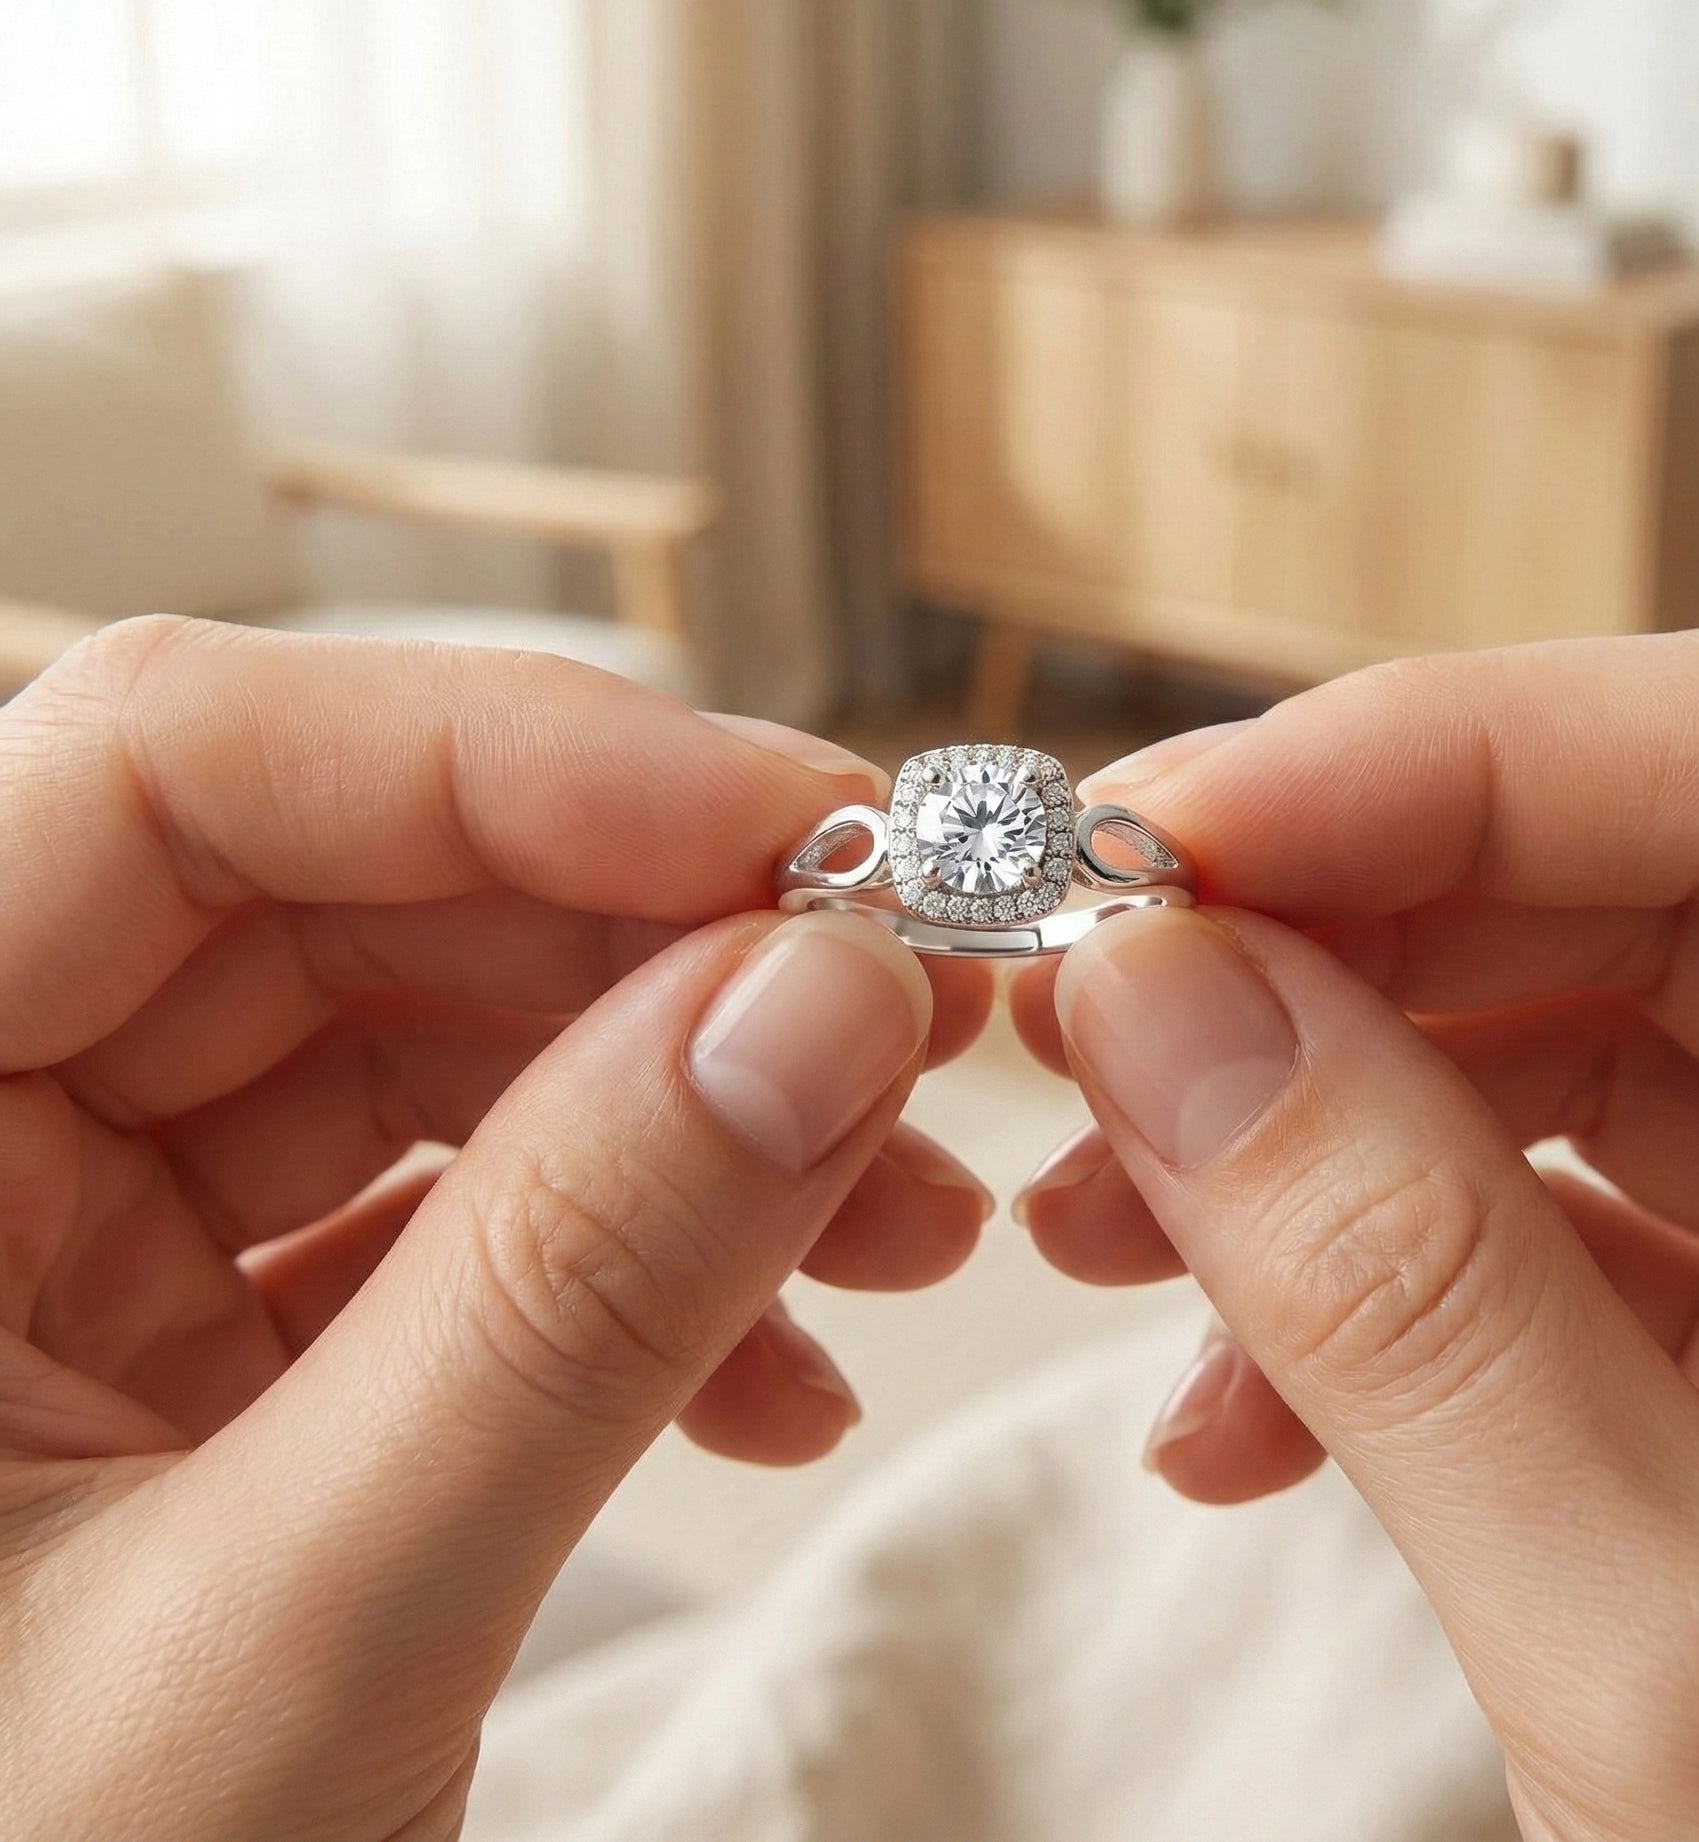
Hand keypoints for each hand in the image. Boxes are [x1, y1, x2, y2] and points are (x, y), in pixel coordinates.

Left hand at [0, 619, 992, 1840]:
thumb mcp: (288, 1650)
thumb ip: (567, 1301)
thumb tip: (831, 1002)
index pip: (167, 767)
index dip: (509, 756)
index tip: (806, 836)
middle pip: (345, 894)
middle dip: (661, 949)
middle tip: (908, 1028)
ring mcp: (73, 1237)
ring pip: (429, 1040)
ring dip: (693, 1109)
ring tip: (899, 1225)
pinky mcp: (196, 1338)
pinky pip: (445, 1208)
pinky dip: (637, 1262)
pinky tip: (779, 1373)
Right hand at [1013, 622, 1698, 1839]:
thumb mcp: (1687, 1669)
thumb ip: (1417, 1310)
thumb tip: (1163, 1007)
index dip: (1450, 756)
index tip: (1163, 844)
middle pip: (1629, 880)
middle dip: (1319, 938)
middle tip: (1085, 1017)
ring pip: (1553, 1028)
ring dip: (1297, 1108)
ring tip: (1104, 1224)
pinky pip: (1537, 1194)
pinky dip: (1355, 1263)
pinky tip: (1226, 1396)